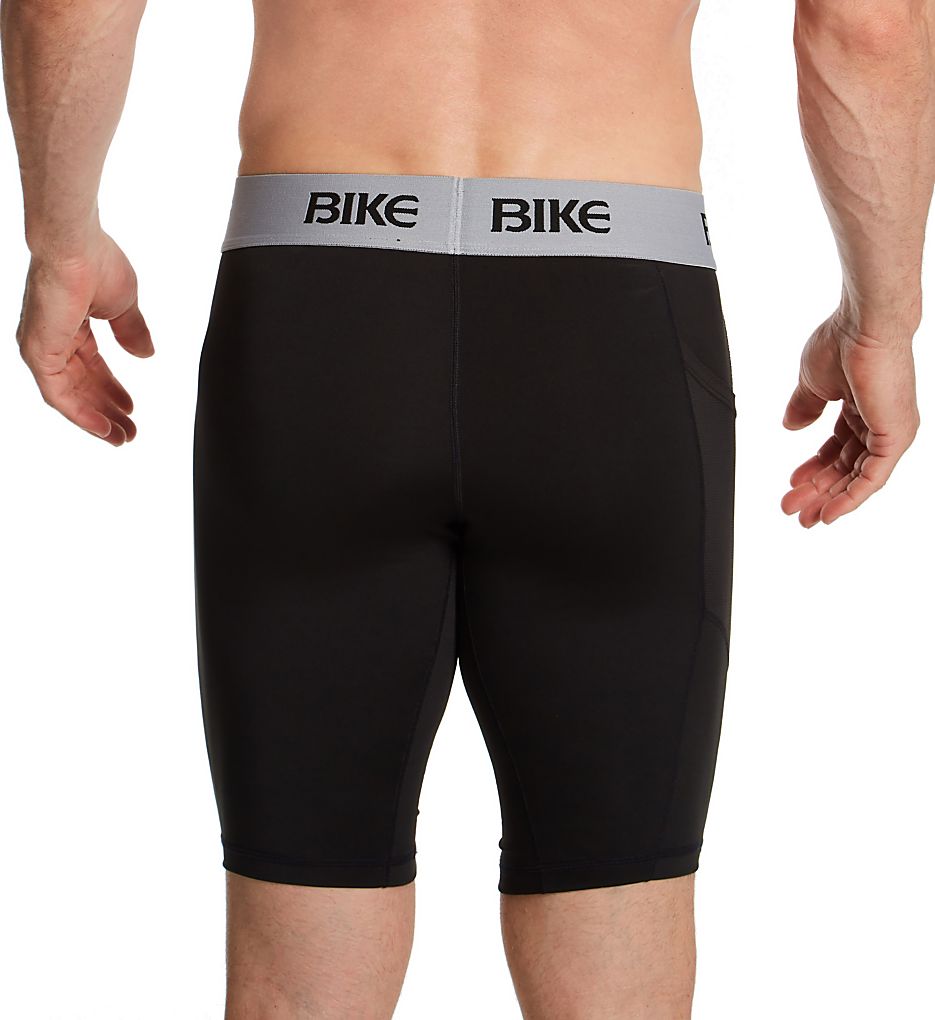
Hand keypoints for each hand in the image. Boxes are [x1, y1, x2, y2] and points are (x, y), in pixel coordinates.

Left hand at [15, 230, 153, 444]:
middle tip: (129, 431)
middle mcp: (50, 338)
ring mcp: (41, 347)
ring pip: (68, 396)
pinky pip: (57, 395)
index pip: (90, 366)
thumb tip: (145, 353)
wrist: (75, 246)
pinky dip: (80, 414)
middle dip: (106, 410)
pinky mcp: (38, 353)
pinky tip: (102, 428)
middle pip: (80, 386)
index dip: (111, 389)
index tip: (130, 408)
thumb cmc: (95, 261)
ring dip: (95, 419)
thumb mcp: (123, 305)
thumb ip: (132, 331)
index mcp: (68, 325)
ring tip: (120, 437)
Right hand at [780, 309, 919, 526]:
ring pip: (859, 477)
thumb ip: (803, 407)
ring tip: (804, 516)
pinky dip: (852, 498)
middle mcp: (880, 421)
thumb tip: (790, 425)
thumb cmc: (842, 342)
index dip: (814, 468)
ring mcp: (890, 430)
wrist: (864, 326)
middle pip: (846, 467)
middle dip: (818, 490)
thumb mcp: (812, 383)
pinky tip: (831, 512)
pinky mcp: (895, 437)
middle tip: (793, 508)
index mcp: (862, 407)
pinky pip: (873, 478)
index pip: (838, 448)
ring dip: (830, 499)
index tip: (792, 484)